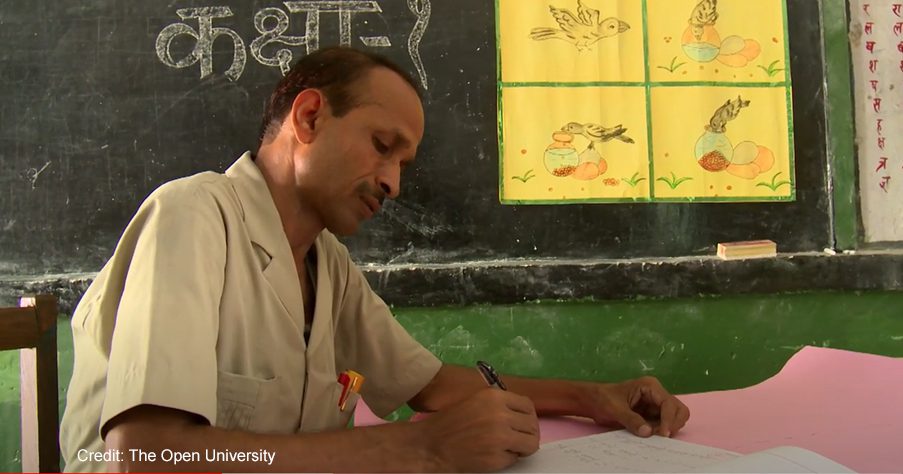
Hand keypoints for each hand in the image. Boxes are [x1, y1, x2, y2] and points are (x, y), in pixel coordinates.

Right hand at [417, 388, 539, 471]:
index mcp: (494, 397)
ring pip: (531, 443)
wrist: (430, 445)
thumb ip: (498, 404)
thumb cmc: (449, 423)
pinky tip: (492, 455)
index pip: (528, 406)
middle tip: (515, 439)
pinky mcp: (498, 457)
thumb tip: (521, 413)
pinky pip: (516, 458)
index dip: (527, 416)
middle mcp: (501, 414)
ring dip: (522, 447)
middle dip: (526, 433)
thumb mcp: (475, 401)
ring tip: (507, 447)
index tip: (521, 423)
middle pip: (533, 425)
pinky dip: (508, 459)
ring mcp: (501, 437)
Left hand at [580, 376, 688, 437]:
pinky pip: (664, 424)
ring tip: (653, 435)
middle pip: (679, 409)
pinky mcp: (652, 415)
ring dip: (668, 428)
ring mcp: (656, 405)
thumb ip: (631, 420)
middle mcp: (657, 394)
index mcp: (650, 386)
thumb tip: (648, 433)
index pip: (669, 403)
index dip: (669, 419)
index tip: (663, 434)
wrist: (593, 402)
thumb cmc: (602, 399)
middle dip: (673, 423)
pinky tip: (651, 435)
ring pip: (675, 418)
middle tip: (662, 436)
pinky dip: (662, 431)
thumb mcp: (615, 409)